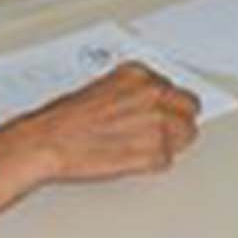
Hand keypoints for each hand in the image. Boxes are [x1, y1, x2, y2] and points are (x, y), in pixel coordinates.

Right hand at [6, 62, 201, 184]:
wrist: (48, 142)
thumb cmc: (64, 119)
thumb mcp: (101, 88)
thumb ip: (132, 92)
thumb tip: (145, 104)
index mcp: (139, 74)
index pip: (174, 88)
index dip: (166, 105)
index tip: (160, 112)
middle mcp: (153, 94)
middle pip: (189, 108)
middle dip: (177, 120)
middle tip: (161, 132)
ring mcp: (157, 123)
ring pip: (185, 135)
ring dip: (169, 142)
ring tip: (142, 147)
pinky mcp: (154, 152)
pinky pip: (166, 160)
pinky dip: (152, 163)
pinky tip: (131, 159)